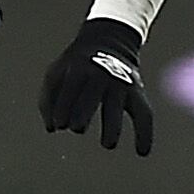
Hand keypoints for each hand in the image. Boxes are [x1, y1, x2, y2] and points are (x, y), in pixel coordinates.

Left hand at [40, 16, 154, 153]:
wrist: (110, 40)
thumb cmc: (76, 64)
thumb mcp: (57, 71)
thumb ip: (48, 98)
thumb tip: (52, 128)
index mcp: (79, 68)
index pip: (69, 91)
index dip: (62, 111)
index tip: (59, 126)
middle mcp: (102, 75)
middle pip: (92, 98)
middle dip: (82, 116)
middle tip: (77, 128)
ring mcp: (121, 83)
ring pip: (118, 107)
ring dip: (112, 127)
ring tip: (107, 144)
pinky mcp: (136, 92)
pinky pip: (144, 113)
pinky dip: (145, 133)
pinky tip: (142, 152)